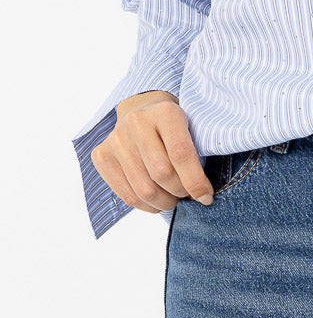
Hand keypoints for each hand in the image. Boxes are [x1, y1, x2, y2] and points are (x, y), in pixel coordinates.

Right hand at [91, 91, 213, 213]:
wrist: (140, 110)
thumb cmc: (171, 126)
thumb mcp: (189, 127)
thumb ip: (197, 154)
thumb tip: (202, 196)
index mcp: (165, 112)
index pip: (181, 154)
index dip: (195, 182)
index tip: (206, 197)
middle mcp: (137, 122)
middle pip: (161, 174)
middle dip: (180, 192)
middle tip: (187, 195)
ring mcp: (116, 139)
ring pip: (144, 189)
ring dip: (164, 203)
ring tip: (172, 199)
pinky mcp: (101, 155)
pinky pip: (126, 195)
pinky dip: (146, 206)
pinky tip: (156, 201)